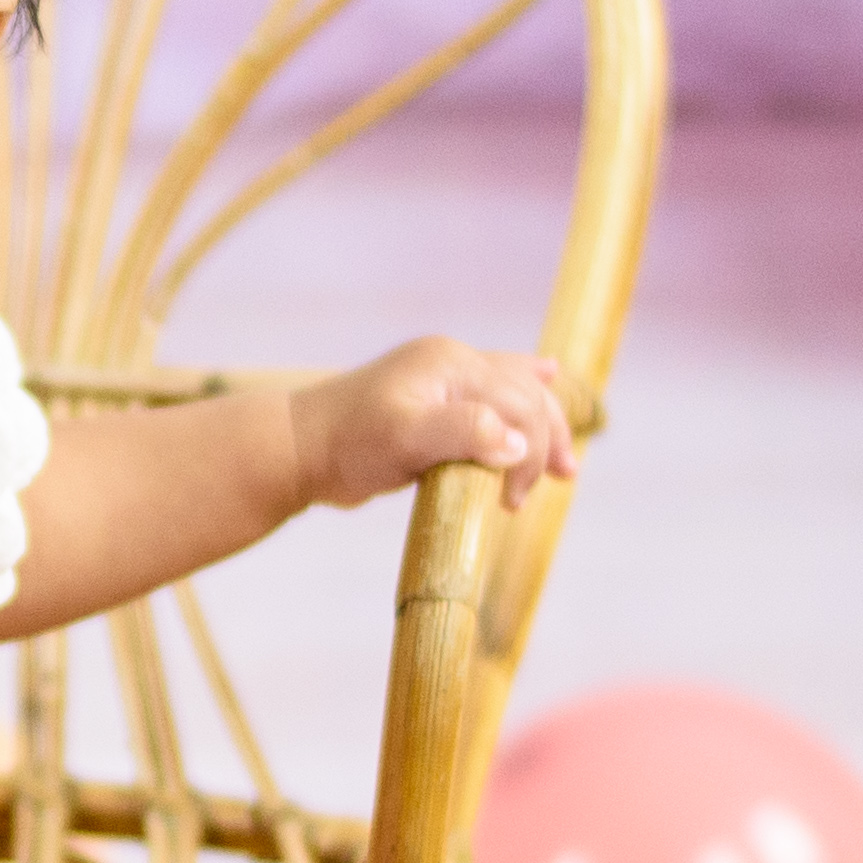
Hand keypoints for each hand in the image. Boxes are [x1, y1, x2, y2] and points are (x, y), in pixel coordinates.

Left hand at [293, 336, 580, 511]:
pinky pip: (492, 389)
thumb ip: (465, 432)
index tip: (513, 500)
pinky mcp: (433, 402)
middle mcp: (452, 363)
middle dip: (545, 441)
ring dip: (543, 425)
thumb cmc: (349, 445)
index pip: (519, 401)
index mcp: (451, 363)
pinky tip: (546, 372)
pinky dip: (522, 387)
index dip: (531, 450)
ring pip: (515, 391)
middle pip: (524, 395)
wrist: (297, 449)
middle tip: (548, 487)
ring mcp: (442, 380)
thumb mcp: (406, 439)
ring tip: (566, 464)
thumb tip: (518, 443)